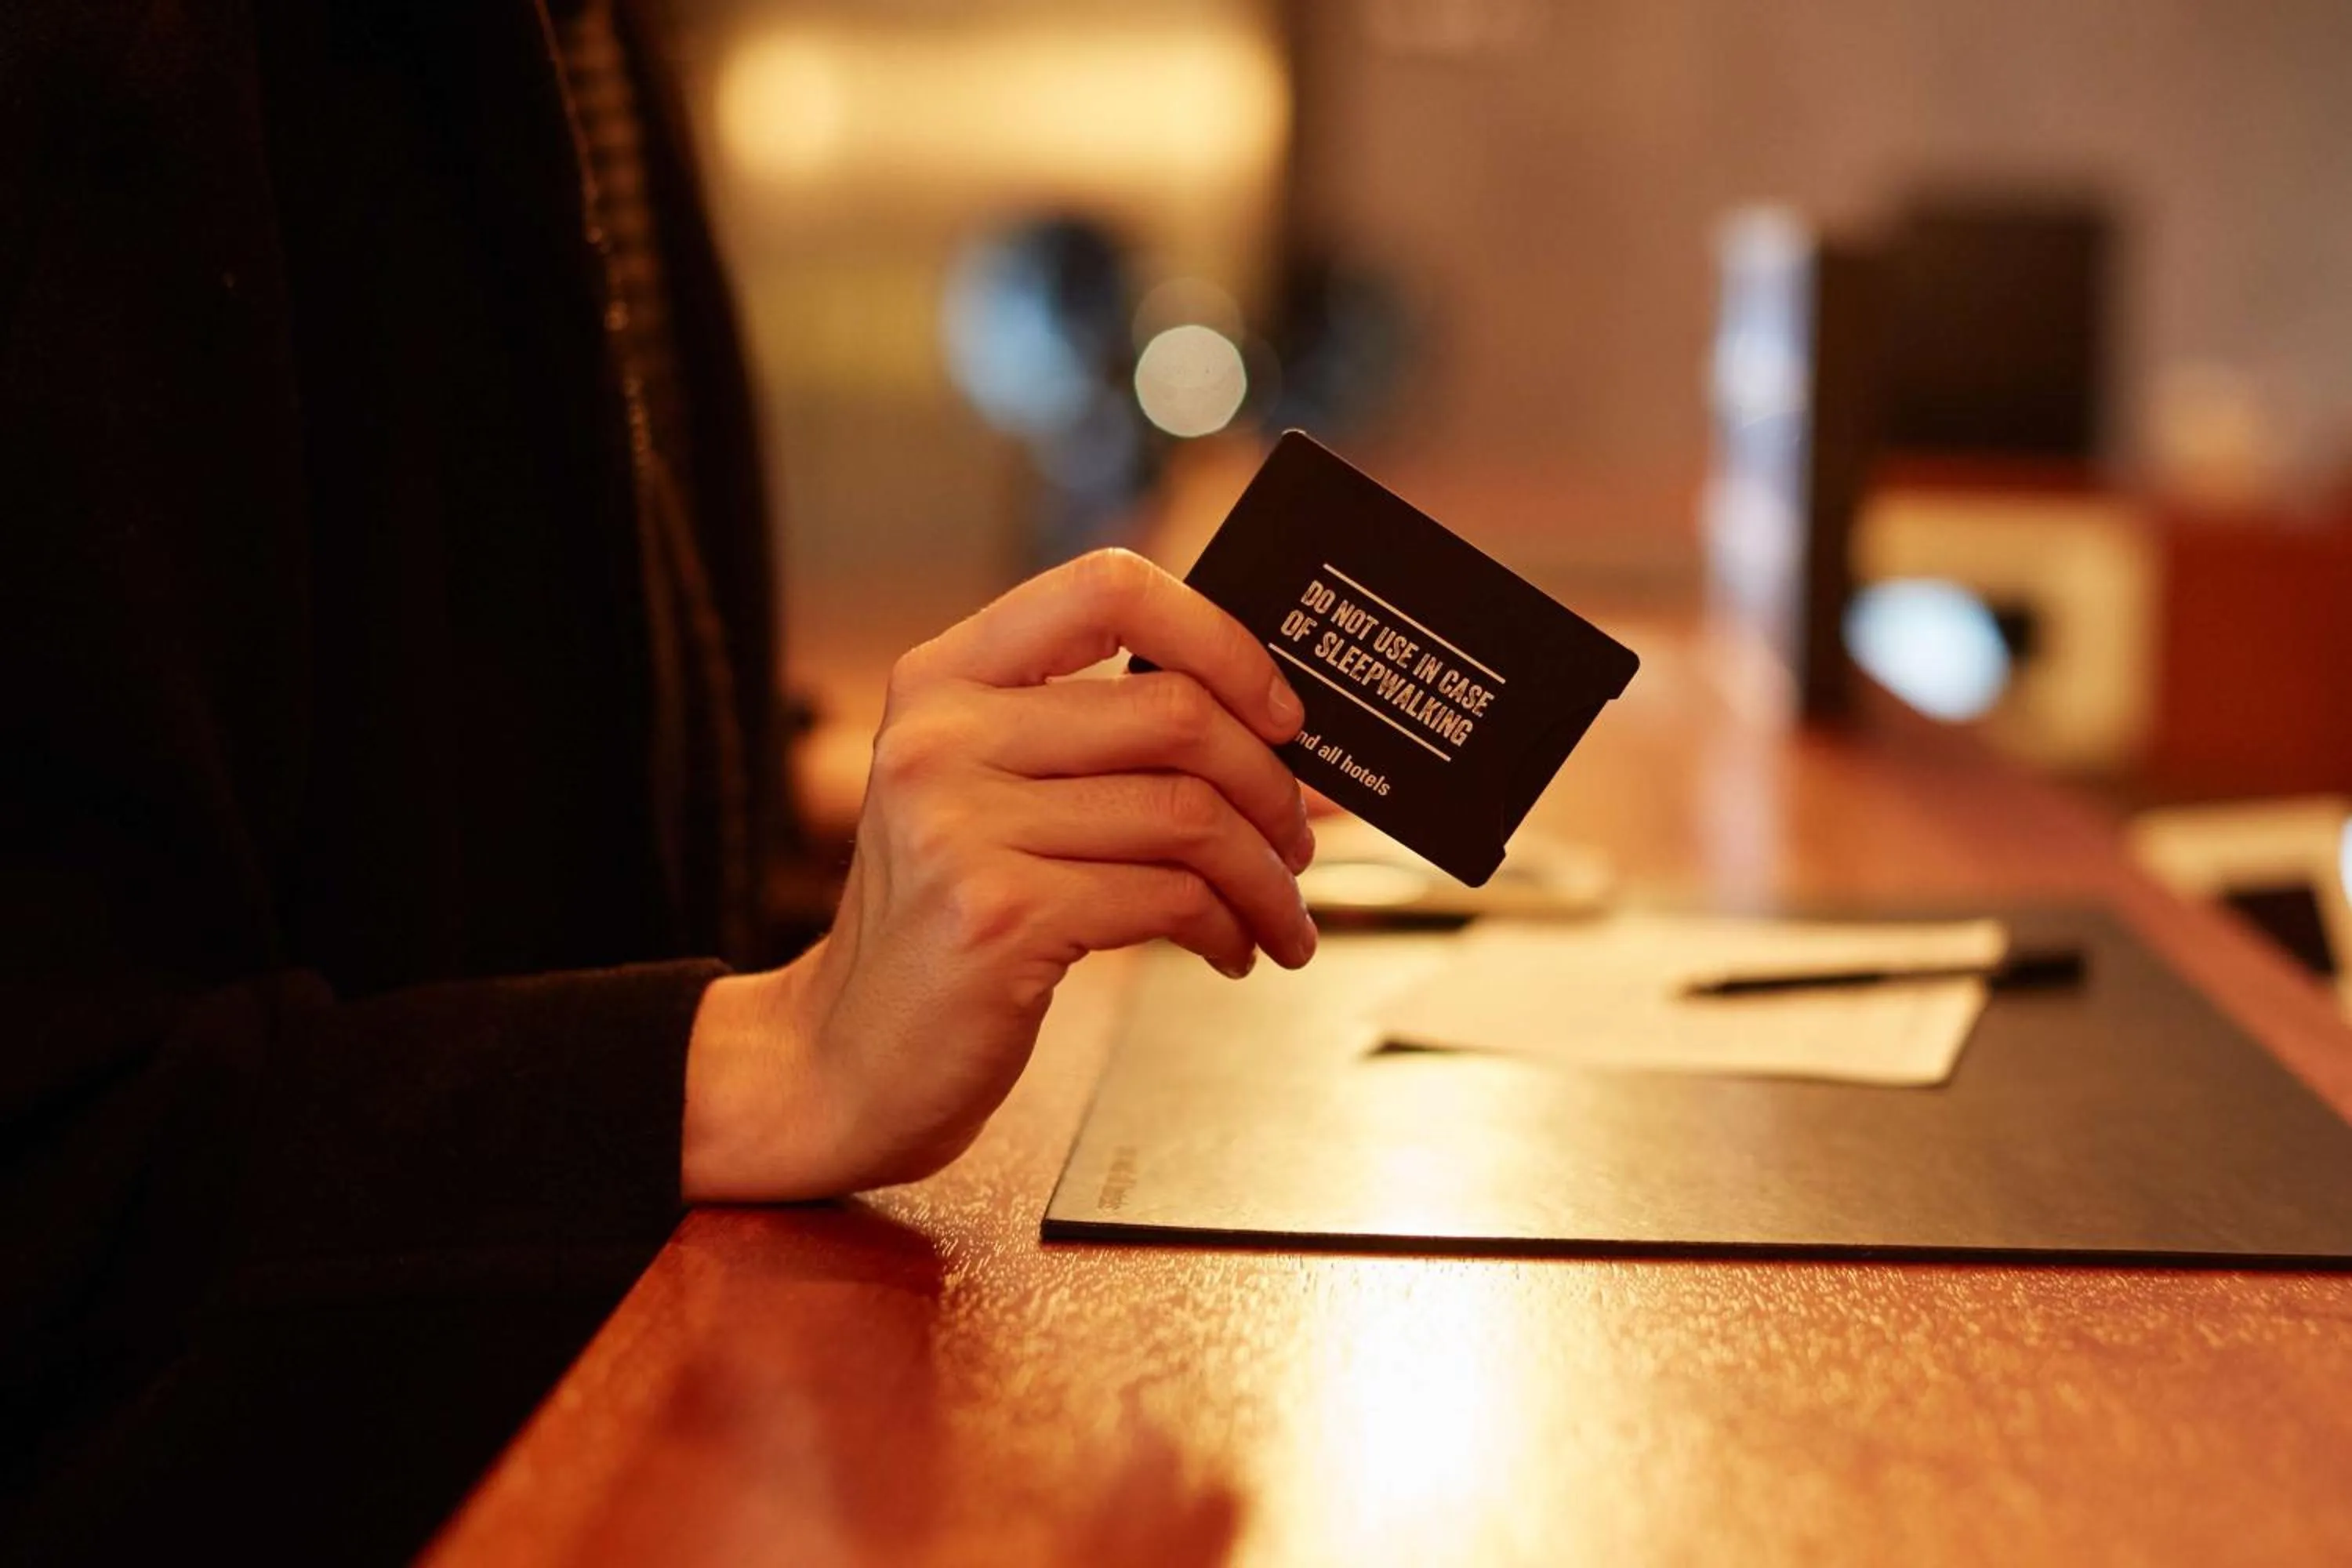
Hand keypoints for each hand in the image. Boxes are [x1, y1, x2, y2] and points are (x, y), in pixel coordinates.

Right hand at [684, 549, 1317, 1200]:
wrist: (847, 1056)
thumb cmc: (947, 920)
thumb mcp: (990, 795)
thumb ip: (1097, 741)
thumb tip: (1279, 730)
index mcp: (944, 676)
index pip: (1108, 588)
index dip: (1220, 640)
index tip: (1279, 711)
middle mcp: (941, 736)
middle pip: (1175, 714)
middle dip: (1272, 785)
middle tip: (1298, 841)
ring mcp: (960, 826)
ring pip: (1188, 815)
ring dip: (1264, 875)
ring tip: (1278, 913)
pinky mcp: (998, 917)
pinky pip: (1169, 896)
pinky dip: (1226, 926)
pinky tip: (1228, 949)